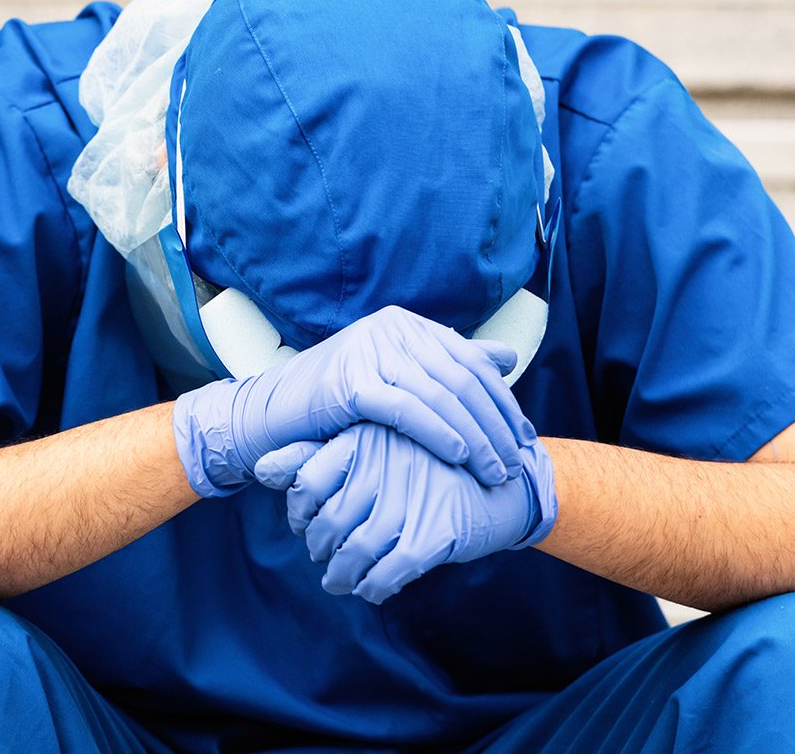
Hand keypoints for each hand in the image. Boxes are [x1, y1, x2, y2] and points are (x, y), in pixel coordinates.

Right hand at [172, 305, 532, 496]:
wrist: (271, 417)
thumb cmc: (335, 406)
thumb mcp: (396, 379)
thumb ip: (448, 366)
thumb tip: (505, 358)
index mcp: (405, 325)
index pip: (470, 362)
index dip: (501, 402)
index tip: (523, 439)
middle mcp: (390, 329)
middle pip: (461, 378)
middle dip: (495, 424)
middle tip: (515, 463)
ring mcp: (369, 351)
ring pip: (441, 394)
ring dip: (475, 436)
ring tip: (494, 470)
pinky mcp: (350, 381)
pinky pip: (407, 408)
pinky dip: (439, 432)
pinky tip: (459, 456)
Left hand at [269, 423, 556, 602]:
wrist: (503, 480)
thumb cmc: (427, 463)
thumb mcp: (372, 446)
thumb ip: (313, 455)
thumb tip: (259, 468)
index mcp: (365, 438)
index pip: (306, 482)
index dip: (300, 512)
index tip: (308, 525)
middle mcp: (383, 465)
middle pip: (328, 524)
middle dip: (321, 550)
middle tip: (325, 556)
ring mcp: (410, 500)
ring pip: (355, 553)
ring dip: (342, 576)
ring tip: (341, 580)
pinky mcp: (435, 533)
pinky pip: (388, 573)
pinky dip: (374, 587)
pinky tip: (372, 587)